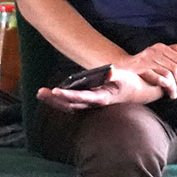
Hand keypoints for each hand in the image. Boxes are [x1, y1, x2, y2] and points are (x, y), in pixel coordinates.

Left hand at [37, 64, 161, 109]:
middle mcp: (94, 104)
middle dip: (55, 99)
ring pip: (68, 105)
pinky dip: (59, 100)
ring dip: (54, 100)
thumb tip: (107, 71)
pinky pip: (71, 103)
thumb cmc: (130, 84)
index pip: (82, 97)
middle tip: (40, 92)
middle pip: (70, 104)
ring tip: (40, 93)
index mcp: (102, 98)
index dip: (69, 95)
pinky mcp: (87, 103)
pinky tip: (49, 95)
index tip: (56, 90)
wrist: (136, 94)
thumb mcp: (125, 77)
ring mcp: (89, 105)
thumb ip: (115, 74)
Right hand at [119, 42, 176, 99]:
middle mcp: (154, 51)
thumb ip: (172, 51)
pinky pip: (159, 78)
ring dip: (175, 87)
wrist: (121, 68)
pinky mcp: (141, 69)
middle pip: (176, 68)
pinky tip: (167, 92)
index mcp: (160, 47)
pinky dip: (166, 85)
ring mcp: (147, 60)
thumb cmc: (142, 63)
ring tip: (175, 95)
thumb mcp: (156, 53)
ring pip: (169, 74)